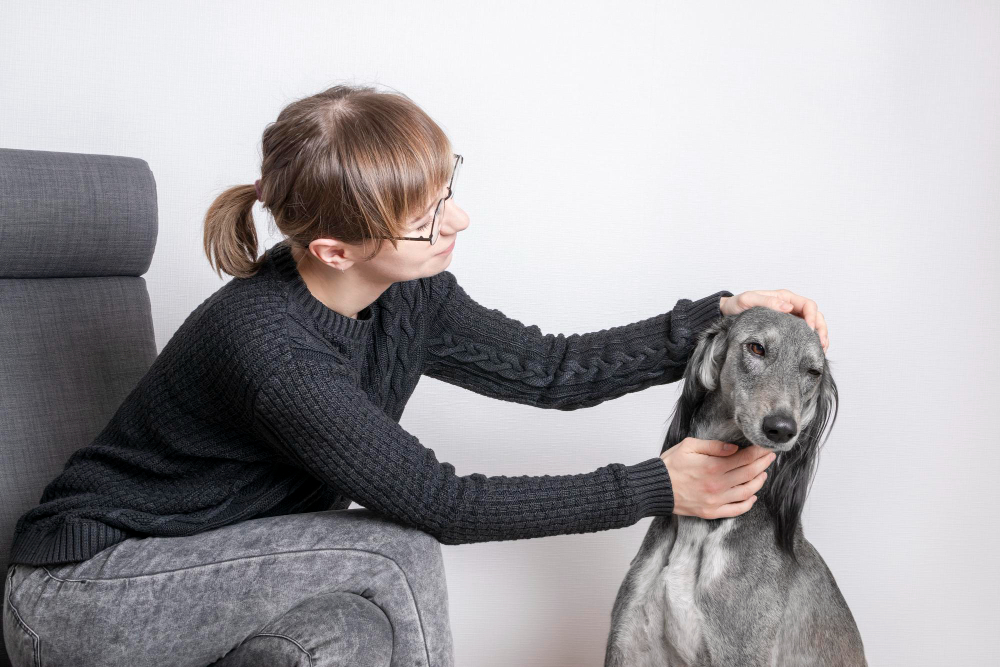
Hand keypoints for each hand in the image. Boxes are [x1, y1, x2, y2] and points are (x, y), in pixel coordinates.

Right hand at [660, 438, 775, 518]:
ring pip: (747, 492)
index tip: (766, 448)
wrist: (656, 488)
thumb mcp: (689, 446)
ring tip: (763, 474)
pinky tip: (752, 496)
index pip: (744, 458)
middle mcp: (717, 484)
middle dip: (763, 464)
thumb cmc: (670, 465)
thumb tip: (734, 449)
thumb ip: (713, 446)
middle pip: (749, 474)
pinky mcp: (712, 512)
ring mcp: (716, 500)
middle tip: (770, 457)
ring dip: (759, 482)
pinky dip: (748, 503)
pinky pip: (736, 510)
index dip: (758, 452)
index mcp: (713, 466)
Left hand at [719, 290, 828, 352]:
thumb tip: (787, 307)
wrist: (728, 313)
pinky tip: (812, 352)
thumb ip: (767, 301)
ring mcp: (790, 319)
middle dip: (821, 329)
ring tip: (821, 350)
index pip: (808, 305)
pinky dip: (810, 342)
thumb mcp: (748, 300)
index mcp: (785, 297)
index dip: (812, 317)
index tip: (809, 329)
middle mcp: (791, 307)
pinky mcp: (787, 330)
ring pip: (813, 326)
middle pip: (816, 316)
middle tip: (821, 344)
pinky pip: (803, 335)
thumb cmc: (737, 305)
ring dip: (820, 337)